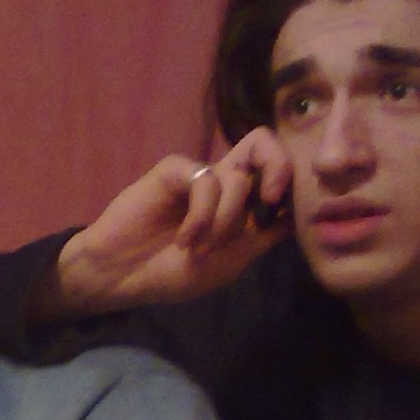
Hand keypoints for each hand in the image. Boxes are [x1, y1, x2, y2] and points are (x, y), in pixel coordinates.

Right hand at [38, 128, 292, 320]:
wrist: (123, 275)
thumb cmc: (173, 273)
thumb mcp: (231, 261)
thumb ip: (263, 235)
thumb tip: (296, 212)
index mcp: (241, 204)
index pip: (278, 172)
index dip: (290, 181)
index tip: (280, 211)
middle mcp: (224, 183)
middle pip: (265, 145)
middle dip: (278, 167)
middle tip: (267, 200)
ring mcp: (199, 175)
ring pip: (237, 177)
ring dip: (224, 221)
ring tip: (199, 248)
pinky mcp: (174, 171)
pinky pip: (205, 179)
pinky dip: (201, 216)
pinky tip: (183, 239)